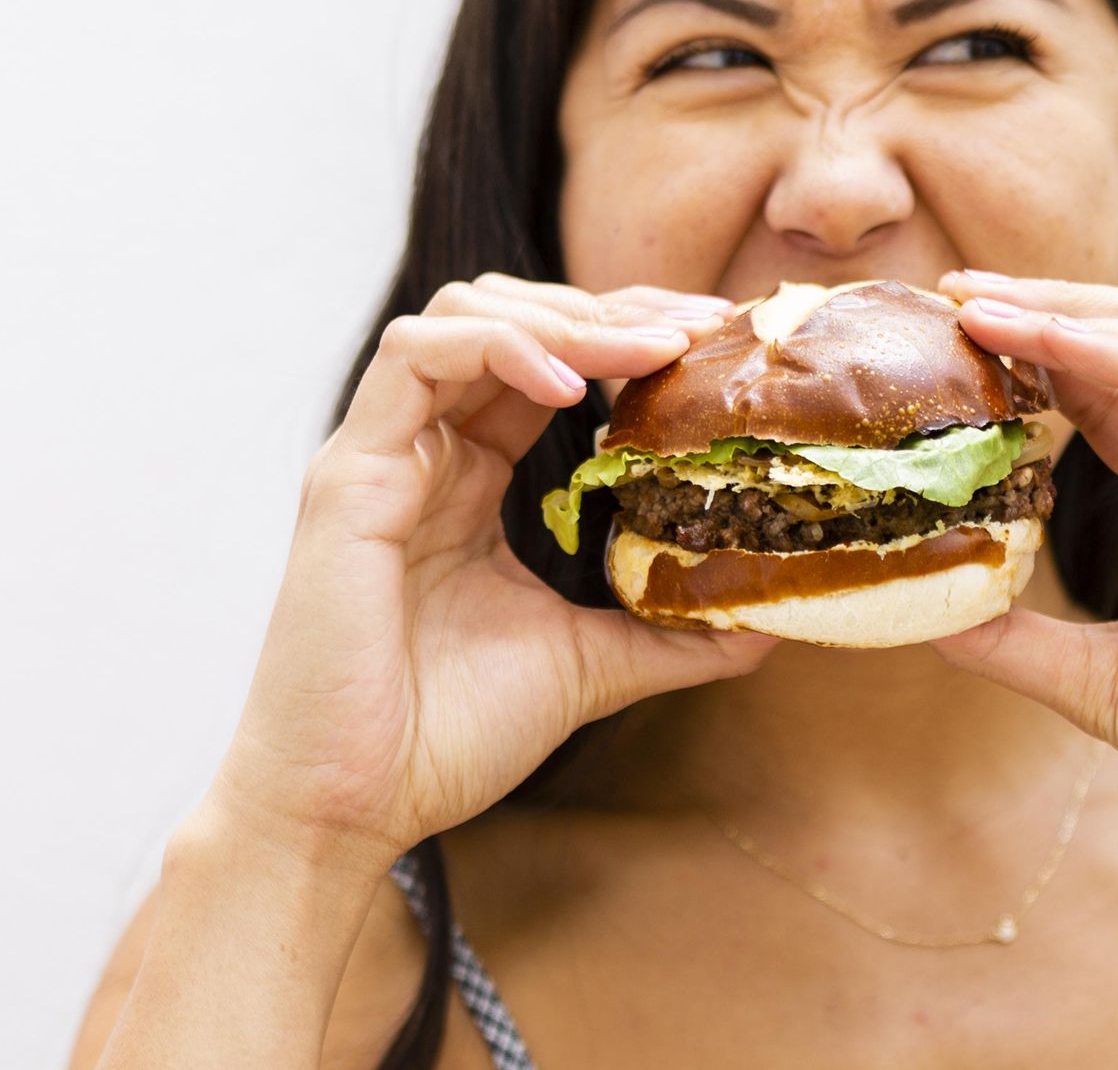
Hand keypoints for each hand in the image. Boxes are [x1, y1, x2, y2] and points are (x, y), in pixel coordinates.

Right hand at [205, 276, 776, 873]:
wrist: (357, 808)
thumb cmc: (448, 737)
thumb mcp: (591, 667)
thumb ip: (671, 637)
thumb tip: (769, 623)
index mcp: (469, 479)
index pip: (551, 362)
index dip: (629, 336)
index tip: (713, 340)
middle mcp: (424, 451)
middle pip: (514, 316)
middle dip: (612, 308)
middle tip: (701, 326)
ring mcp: (382, 454)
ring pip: (464, 315)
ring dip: (566, 318)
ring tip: (650, 349)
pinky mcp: (348, 472)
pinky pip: (416, 358)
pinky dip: (500, 349)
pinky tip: (570, 386)